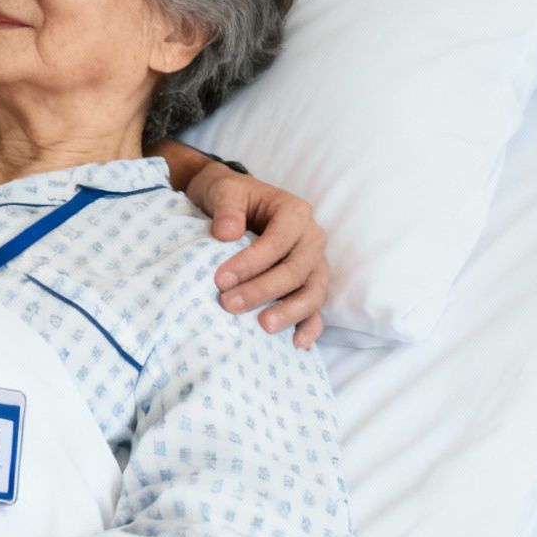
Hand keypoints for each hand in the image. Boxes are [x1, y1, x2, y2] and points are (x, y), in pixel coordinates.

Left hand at [187, 163, 329, 347]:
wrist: (235, 204)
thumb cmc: (231, 197)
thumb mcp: (224, 191)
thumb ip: (227, 208)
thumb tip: (227, 233)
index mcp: (295, 213)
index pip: (278, 242)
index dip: (251, 262)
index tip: (221, 279)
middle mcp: (312, 238)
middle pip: (297, 270)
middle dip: (264, 290)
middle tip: (229, 305)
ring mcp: (314, 264)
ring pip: (313, 292)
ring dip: (290, 312)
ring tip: (263, 326)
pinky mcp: (309, 285)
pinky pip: (316, 308)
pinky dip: (311, 326)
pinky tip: (297, 345)